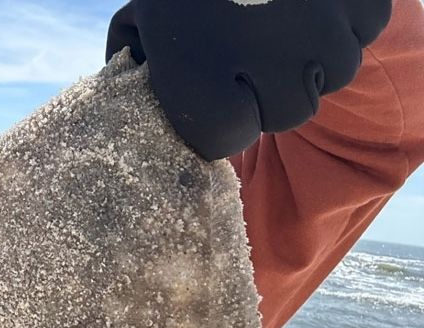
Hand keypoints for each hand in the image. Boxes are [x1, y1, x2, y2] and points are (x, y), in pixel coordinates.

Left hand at [106, 0, 391, 159]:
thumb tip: (141, 113)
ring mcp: (320, 29)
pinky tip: (310, 3)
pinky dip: (345, 22)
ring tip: (280, 23)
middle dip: (268, 93)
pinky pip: (364, 33)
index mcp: (199, 71)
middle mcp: (265, 56)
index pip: (225, 139)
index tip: (216, 95)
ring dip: (309, 59)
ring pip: (330, 78)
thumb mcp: (139, 19)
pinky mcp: (360, 0)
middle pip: (284, 114)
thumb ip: (138, 70)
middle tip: (252, 51)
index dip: (221, 121)